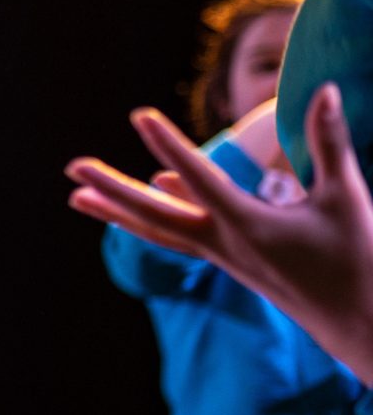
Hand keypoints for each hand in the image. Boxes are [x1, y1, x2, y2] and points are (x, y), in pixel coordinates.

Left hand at [67, 84, 372, 379]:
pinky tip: (153, 188)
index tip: (138, 116)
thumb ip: (329, 143)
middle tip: (71, 168)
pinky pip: (179, 237)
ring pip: (157, 230)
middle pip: (152, 214)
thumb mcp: (346, 198)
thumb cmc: (356, 260)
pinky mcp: (229, 262)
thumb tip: (326, 90)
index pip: (198, 177)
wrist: (357, 324)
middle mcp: (222, 243)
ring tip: (78, 196)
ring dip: (117, 211)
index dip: (168, 143)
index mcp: (247, 227)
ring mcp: (222, 256)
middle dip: (111, 189)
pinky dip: (157, 217)